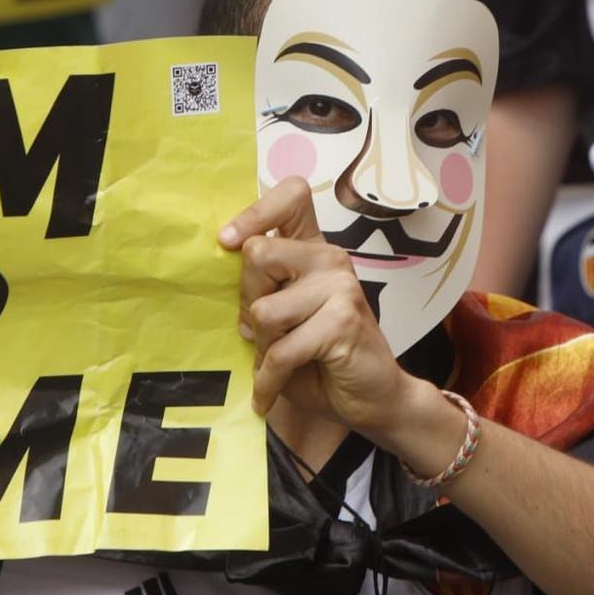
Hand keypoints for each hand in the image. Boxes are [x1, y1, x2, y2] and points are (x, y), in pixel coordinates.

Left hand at [218, 179, 414, 436]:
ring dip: (261, 347)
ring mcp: (341, 286)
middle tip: (259, 332)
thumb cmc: (319, 359)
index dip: (254, 212)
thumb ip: (262, 291)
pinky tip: (268, 393)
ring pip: (264, 310)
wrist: (372, 398)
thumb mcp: (283, 319)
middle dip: (246, 301)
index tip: (228, 242)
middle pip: (258, 254)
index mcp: (314, 250)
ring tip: (275, 362)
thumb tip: (221, 272)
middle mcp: (330, 258)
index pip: (291, 196)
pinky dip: (268, 380)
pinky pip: (281, 350)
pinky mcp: (343, 320)